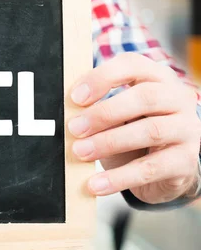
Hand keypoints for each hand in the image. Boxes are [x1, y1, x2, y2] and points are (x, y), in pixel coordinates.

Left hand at [69, 53, 200, 203]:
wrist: (165, 167)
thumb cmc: (133, 130)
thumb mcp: (115, 113)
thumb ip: (94, 105)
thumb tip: (62, 110)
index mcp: (156, 78)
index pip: (133, 65)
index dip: (102, 78)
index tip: (75, 97)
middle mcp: (178, 98)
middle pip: (145, 97)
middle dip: (104, 113)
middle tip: (74, 128)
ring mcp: (187, 129)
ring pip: (151, 131)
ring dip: (109, 143)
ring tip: (80, 152)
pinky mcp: (185, 161)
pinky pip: (151, 169)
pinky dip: (119, 177)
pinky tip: (96, 184)